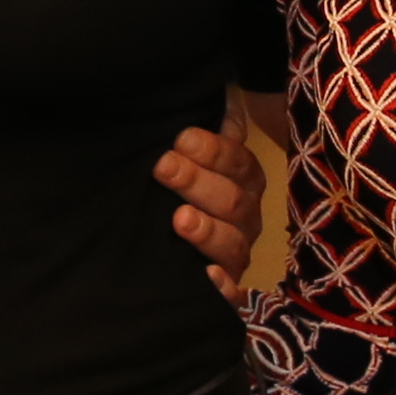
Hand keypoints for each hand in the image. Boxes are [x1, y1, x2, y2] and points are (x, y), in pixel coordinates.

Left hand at [158, 117, 266, 297]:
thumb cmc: (171, 183)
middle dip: (198, 182)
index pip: (238, 161)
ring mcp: (237, 251)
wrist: (150, 240)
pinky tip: (207, 277)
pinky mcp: (226, 286)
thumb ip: (199, 131)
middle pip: (234, 201)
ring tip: (179, 219)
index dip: (213, 150)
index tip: (179, 139)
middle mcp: (245, 215)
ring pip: (234, 243)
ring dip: (208, 230)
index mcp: (241, 178)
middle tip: (164, 167)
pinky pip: (234, 293)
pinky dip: (225, 289)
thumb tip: (216, 101)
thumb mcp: (182, 153)